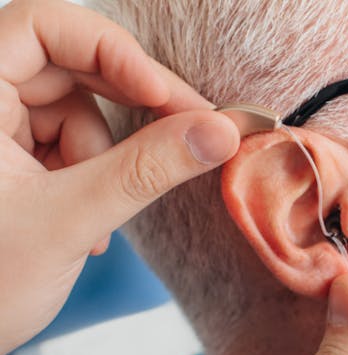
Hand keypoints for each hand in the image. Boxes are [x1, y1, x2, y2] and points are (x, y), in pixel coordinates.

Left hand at [0, 0, 240, 354]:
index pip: (42, 28)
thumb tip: (216, 133)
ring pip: (77, 109)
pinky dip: (93, 177)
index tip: (163, 96)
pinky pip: (70, 143)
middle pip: (71, 66)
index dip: (111, 51)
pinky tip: (87, 224)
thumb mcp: (69, 221)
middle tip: (192, 131)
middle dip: (132, 105)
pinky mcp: (9, 157)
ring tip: (100, 218)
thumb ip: (146, 171)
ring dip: (107, 159)